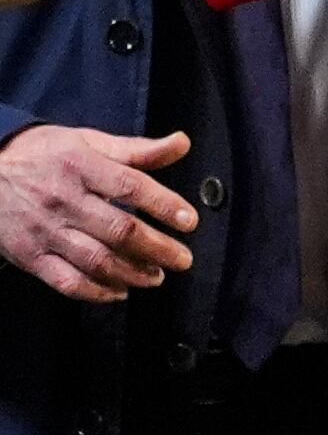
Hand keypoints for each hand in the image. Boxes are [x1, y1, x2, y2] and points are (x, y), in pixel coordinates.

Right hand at [0, 125, 195, 302]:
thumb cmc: (44, 156)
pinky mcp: (29, 256)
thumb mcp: (87, 142)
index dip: (164, 204)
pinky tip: (120, 291)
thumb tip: (181, 143)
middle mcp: (63, 200)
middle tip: (183, 259)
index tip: (189, 220)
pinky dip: (96, 292)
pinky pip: (66, 281)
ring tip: (157, 276)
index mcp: (80, 166)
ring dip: (133, 273)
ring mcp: (44, 231)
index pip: (130, 186)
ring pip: (96, 260)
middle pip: (118, 229)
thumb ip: (137, 150)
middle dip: (158, 248)